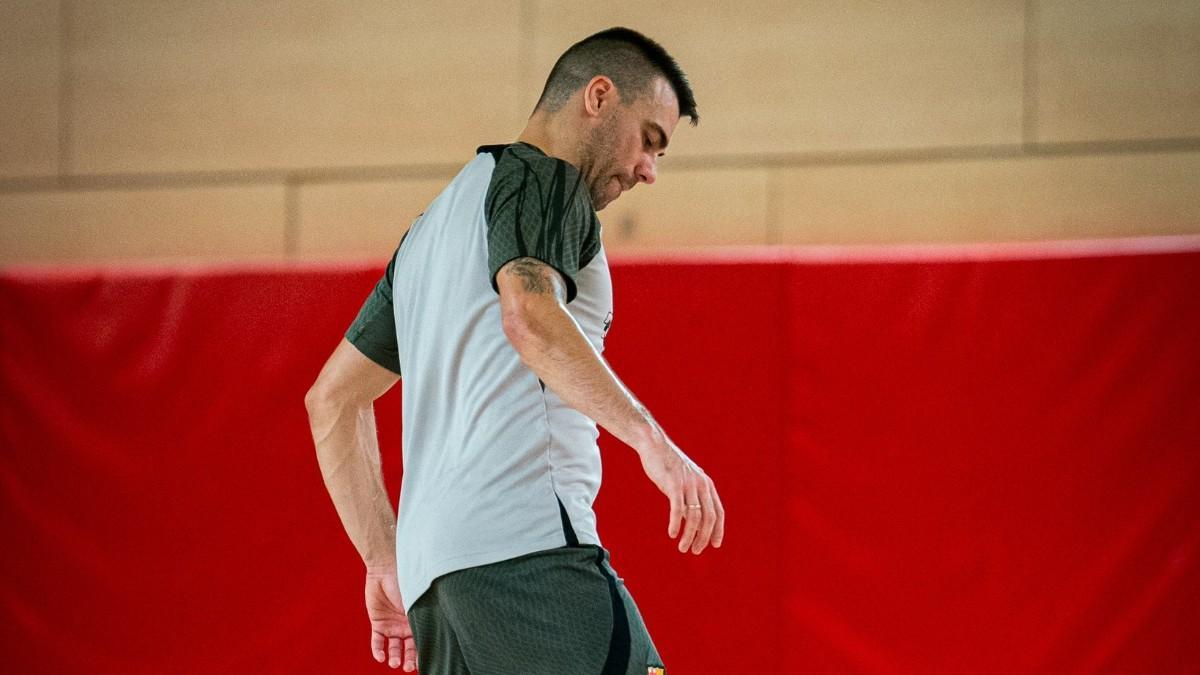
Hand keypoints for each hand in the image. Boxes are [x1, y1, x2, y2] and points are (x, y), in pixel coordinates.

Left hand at [365, 568, 417, 670]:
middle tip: (408, 668)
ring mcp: (392, 625)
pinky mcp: (378, 623)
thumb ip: (421, 616)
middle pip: (409, 648)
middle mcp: (406, 625)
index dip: (423, 653)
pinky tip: (380, 657)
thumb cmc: (406, 581)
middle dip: (409, 660)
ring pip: (394, 647)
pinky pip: (378, 641)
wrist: (385, 570)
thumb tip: (433, 634)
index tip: (425, 663)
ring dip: (395, 657)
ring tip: (395, 663)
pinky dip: (378, 650)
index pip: (422, 640)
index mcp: (419, 619)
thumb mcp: (416, 601)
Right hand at [638, 439, 724, 553]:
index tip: (714, 545)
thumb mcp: (684, 483)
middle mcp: (701, 484)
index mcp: (706, 484)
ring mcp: (688, 484)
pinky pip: (677, 508)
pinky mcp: (673, 484)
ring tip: (683, 547)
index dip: (718, 530)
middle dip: (703, 537)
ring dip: (689, 535)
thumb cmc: (668, 466)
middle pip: (708, 517)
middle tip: (696, 551)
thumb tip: (690, 523)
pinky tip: (672, 534)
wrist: (654, 445)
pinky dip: (676, 523)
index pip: (718, 512)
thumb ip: (690, 500)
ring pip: (694, 516)